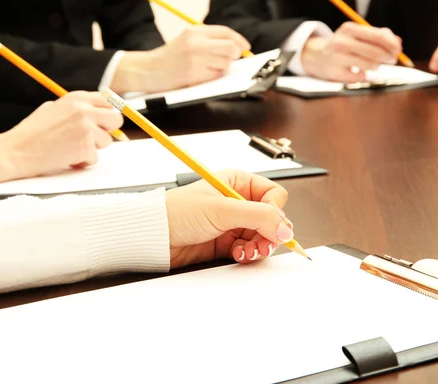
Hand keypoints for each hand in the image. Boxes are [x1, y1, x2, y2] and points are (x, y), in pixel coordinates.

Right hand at [3, 91, 122, 177]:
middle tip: (92, 139)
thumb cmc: (31, 133)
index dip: (107, 114)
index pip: (108, 101)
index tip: (105, 123)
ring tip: (71, 149)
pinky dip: (83, 162)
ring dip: (93, 149)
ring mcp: (86, 128)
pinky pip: (95, 158)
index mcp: (76, 98)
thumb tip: (98, 114)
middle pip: (116, 119)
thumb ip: (76, 109)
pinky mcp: (86, 146)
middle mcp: (84, 109)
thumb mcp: (53, 109)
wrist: (15, 151)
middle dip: (107, 131)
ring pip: (107, 142)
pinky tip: (67, 158)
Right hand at [112, 25, 250, 92]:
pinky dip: (213, 77)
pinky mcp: (194, 75)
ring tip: (207, 68)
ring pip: (225, 64)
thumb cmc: (170, 57)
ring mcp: (195, 60)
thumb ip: (208, 40)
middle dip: (234, 55)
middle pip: (230, 48)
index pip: (225, 33)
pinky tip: (201, 75)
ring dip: (222, 67)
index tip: (245, 47)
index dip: (239, 40)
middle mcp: (196, 44)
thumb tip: (235, 47)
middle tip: (228, 59)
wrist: (148, 70)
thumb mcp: (186, 40)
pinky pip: (215, 76)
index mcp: (194, 32)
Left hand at [165, 169, 293, 269]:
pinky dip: (247, 254)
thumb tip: (285, 228)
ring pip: (262, 236)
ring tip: (248, 251)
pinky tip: (238, 255)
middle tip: (262, 243)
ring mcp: (231, 223)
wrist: (152, 236)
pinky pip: (248, 249)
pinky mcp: (225, 242)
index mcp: (237, 183)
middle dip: (270, 233)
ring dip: (259, 246)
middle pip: (271, 218)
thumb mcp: (222, 210)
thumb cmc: (177, 212)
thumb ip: (258, 217)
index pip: (273, 194)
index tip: (272, 225)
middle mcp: (236, 202)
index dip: (276, 211)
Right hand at [301, 22, 401, 81]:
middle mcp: (341, 42)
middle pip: (374, 52)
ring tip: (375, 65)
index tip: (398, 50)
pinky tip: (360, 72)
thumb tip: (397, 43)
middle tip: (392, 60)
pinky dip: (364, 75)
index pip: (376, 36)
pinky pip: (360, 77)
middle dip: (388, 57)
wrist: (315, 55)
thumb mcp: (355, 34)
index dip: (391, 44)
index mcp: (349, 29)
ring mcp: (337, 58)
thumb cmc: (342, 44)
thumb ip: (378, 35)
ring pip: (369, 65)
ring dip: (377, 66)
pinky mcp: (335, 73)